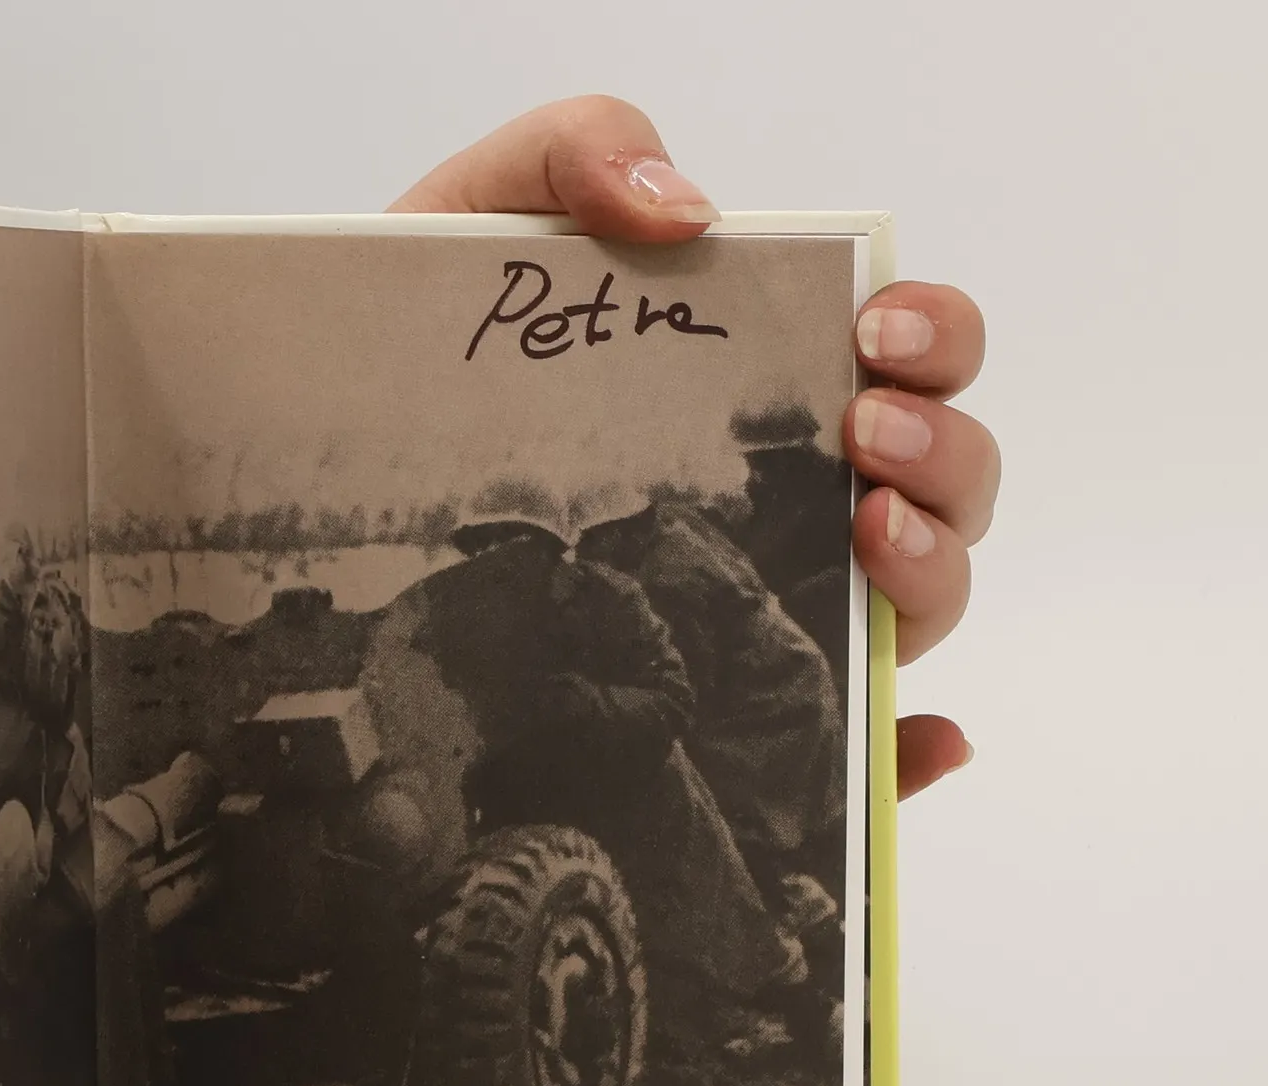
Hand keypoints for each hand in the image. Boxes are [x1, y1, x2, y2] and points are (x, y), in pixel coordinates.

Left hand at [394, 96, 994, 800]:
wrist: (321, 475)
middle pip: (946, 482)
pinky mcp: (726, 710)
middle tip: (861, 432)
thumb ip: (577, 153)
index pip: (912, 356)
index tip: (880, 331)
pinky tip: (922, 744)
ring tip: (864, 531)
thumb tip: (689, 211)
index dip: (935, 339)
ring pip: (922, 603)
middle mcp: (792, 497)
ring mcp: (768, 605)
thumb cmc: (424, 361)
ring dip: (934, 567)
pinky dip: (906, 751)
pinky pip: (857, 749)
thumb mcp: (479, 222)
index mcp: (763, 382)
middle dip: (945, 451)